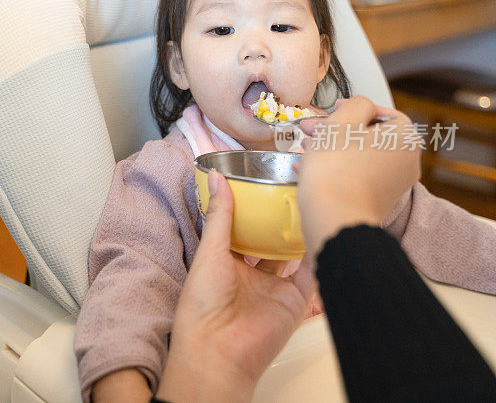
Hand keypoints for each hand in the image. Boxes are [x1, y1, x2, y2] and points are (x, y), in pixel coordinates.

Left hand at [156, 171, 314, 401]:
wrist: (219, 349)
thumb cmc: (203, 304)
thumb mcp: (210, 251)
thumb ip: (220, 215)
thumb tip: (217, 179)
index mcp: (226, 262)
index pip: (241, 231)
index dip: (251, 211)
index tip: (262, 184)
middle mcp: (251, 276)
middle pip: (269, 243)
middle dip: (279, 222)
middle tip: (292, 192)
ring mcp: (274, 289)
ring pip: (293, 257)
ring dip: (301, 235)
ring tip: (312, 205)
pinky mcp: (295, 302)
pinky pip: (312, 276)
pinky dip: (319, 257)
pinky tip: (325, 233)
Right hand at [296, 96, 420, 260]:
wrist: (335, 217)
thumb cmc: (337, 168)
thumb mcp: (342, 120)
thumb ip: (356, 103)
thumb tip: (362, 105)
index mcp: (405, 137)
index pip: (384, 112)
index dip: (356, 106)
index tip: (334, 109)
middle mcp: (406, 161)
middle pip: (369, 135)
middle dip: (337, 130)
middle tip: (311, 129)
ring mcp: (393, 184)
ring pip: (360, 156)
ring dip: (332, 149)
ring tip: (305, 149)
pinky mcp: (377, 201)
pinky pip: (357, 176)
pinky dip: (336, 169)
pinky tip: (308, 170)